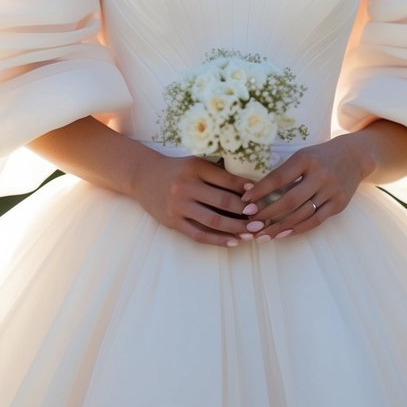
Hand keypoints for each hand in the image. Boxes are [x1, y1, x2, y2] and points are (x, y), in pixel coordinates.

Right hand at [132, 152, 253, 247]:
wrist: (144, 176)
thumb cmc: (177, 170)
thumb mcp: (195, 164)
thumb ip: (218, 174)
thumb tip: (249, 189)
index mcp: (194, 168)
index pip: (226, 179)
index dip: (246, 189)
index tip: (261, 197)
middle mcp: (186, 186)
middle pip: (222, 201)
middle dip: (245, 212)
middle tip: (262, 219)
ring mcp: (178, 206)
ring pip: (212, 221)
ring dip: (235, 228)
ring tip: (252, 233)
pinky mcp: (173, 221)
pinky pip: (199, 234)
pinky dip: (218, 240)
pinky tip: (233, 242)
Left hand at [239, 135, 374, 241]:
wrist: (355, 156)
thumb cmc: (319, 157)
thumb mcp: (302, 156)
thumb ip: (282, 173)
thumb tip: (252, 191)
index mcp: (306, 159)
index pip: (278, 178)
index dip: (260, 191)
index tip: (244, 202)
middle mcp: (320, 175)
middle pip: (289, 200)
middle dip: (267, 213)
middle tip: (250, 224)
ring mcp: (331, 191)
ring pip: (301, 214)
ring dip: (279, 227)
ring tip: (262, 234)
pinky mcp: (339, 204)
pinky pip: (315, 221)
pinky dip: (297, 229)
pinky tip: (282, 234)